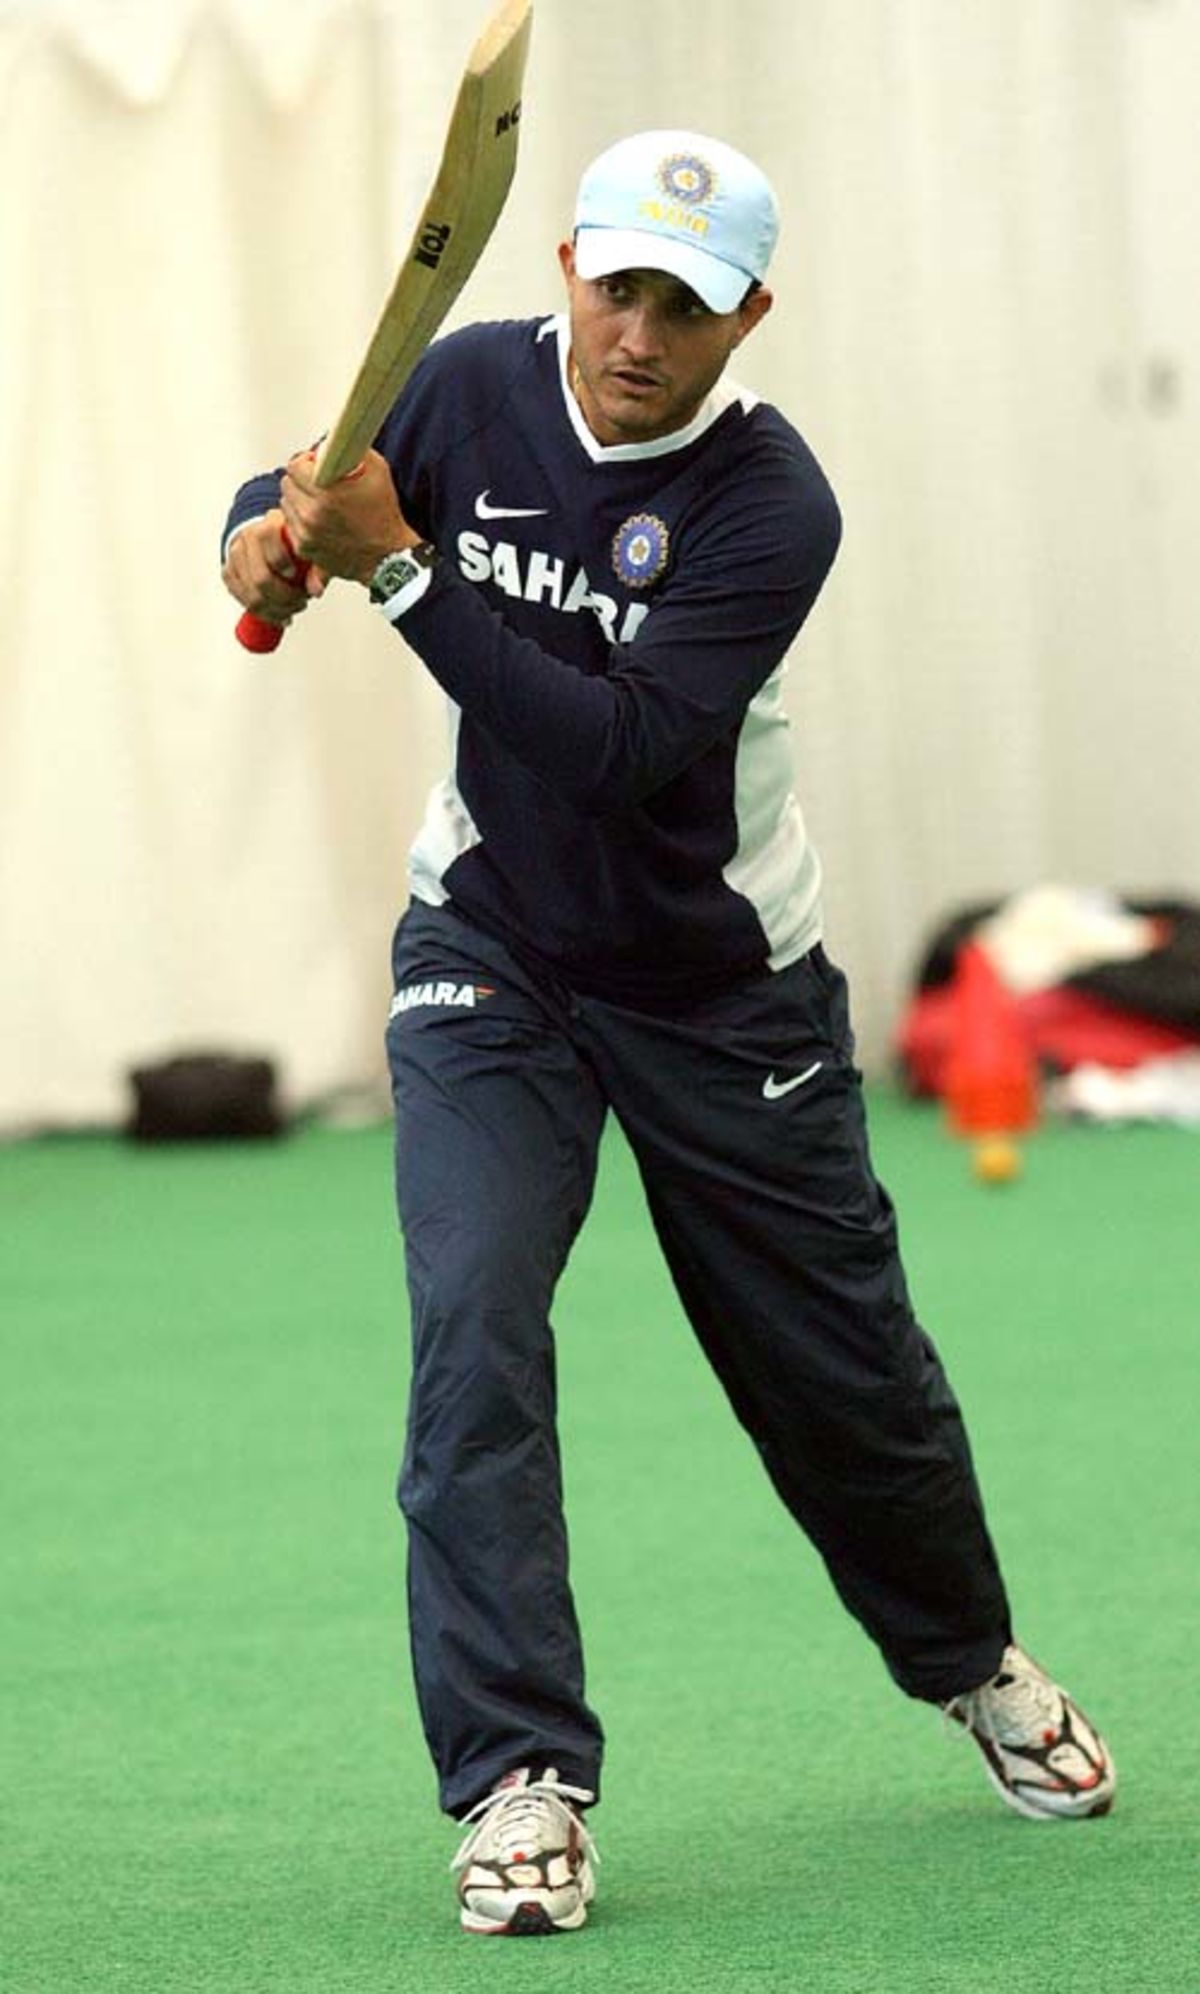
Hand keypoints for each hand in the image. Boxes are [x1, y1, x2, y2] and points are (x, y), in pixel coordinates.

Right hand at [221, 509, 325, 623]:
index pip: (267, 538)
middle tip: (301, 603)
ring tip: (291, 611)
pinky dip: (261, 613)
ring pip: (251, 594)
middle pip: (261, 578)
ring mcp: (236, 555)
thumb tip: (316, 591)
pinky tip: (278, 615)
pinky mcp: (229, 571)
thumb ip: (319, 568)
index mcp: (269, 524)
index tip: (296, 576)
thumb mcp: (311, 548)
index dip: (281, 561)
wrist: (267, 538)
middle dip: (284, 598)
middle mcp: (248, 537)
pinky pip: (241, 598)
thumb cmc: (294, 544)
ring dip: (274, 610)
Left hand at [280, 447, 416, 585]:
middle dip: (300, 480)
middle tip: (318, 483)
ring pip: (286, 505)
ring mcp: (306, 534)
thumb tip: (331, 442)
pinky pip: (292, 525)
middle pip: (287, 485)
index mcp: (326, 494)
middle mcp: (312, 515)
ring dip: (299, 500)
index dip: (305, 462)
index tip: (314, 465)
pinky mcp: (305, 549)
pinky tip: (319, 521)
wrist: (388, 557)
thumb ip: (351, 451)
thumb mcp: (377, 471)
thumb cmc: (385, 516)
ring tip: (319, 503)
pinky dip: (301, 521)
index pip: (294, 466)